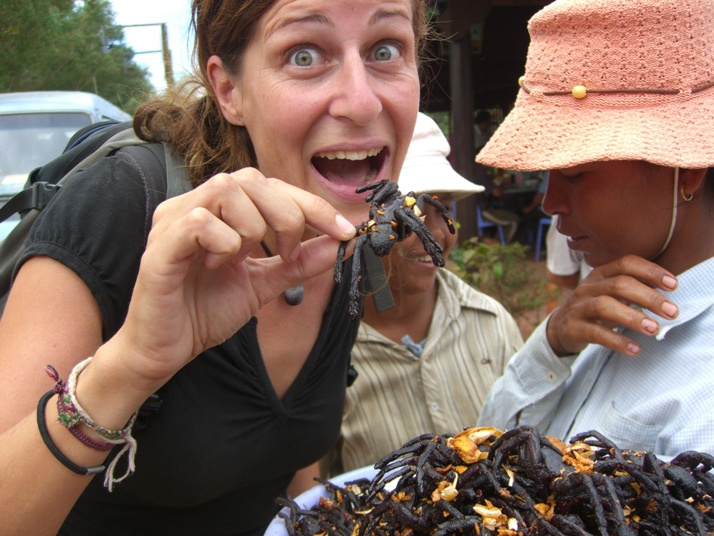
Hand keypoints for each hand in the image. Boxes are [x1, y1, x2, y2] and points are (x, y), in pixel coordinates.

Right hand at [108, 168, 355, 390]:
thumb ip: (298, 262)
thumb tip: (340, 243)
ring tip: (242, 259)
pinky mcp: (160, 245)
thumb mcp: (264, 283)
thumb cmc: (205, 312)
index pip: (271, 186)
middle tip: (288, 254)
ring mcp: (174, 220)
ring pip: (226, 190)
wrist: (165, 350)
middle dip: (288, 216)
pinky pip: (200, 221)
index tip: (345, 230)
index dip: (312, 204)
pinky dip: (223, 243)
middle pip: (252, 179)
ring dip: (252, 228)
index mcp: (219, 211)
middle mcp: (195, 204)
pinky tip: (217, 266)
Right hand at [546, 255, 678, 356]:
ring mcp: (579, 307)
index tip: (673, 285)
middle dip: (649, 298)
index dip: (651, 271)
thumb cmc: (595, 308)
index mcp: (600, 274)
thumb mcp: (611, 293)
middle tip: (672, 312)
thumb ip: (634, 289)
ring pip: (605, 306)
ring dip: (633, 317)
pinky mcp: (573, 328)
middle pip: (619, 284)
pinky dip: (617, 341)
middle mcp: (588, 287)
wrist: (559, 327)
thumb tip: (668, 293)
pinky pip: (596, 333)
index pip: (626, 263)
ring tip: (654, 329)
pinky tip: (636, 349)